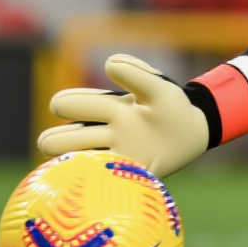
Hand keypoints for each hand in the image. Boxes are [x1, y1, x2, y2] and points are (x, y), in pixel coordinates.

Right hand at [38, 53, 209, 176]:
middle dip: (58, 139)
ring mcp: (113, 157)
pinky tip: (106, 174)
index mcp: (105, 109)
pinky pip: (100, 182)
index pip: (65, 105)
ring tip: (88, 159)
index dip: (64, 104)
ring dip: (73, 161)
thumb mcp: (158, 86)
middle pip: (55, 141)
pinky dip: (95, 178)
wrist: (193, 132)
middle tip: (85, 137)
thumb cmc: (170, 106)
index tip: (74, 106)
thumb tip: (109, 64)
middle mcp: (102, 135)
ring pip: (72, 163)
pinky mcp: (126, 176)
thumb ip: (137, 72)